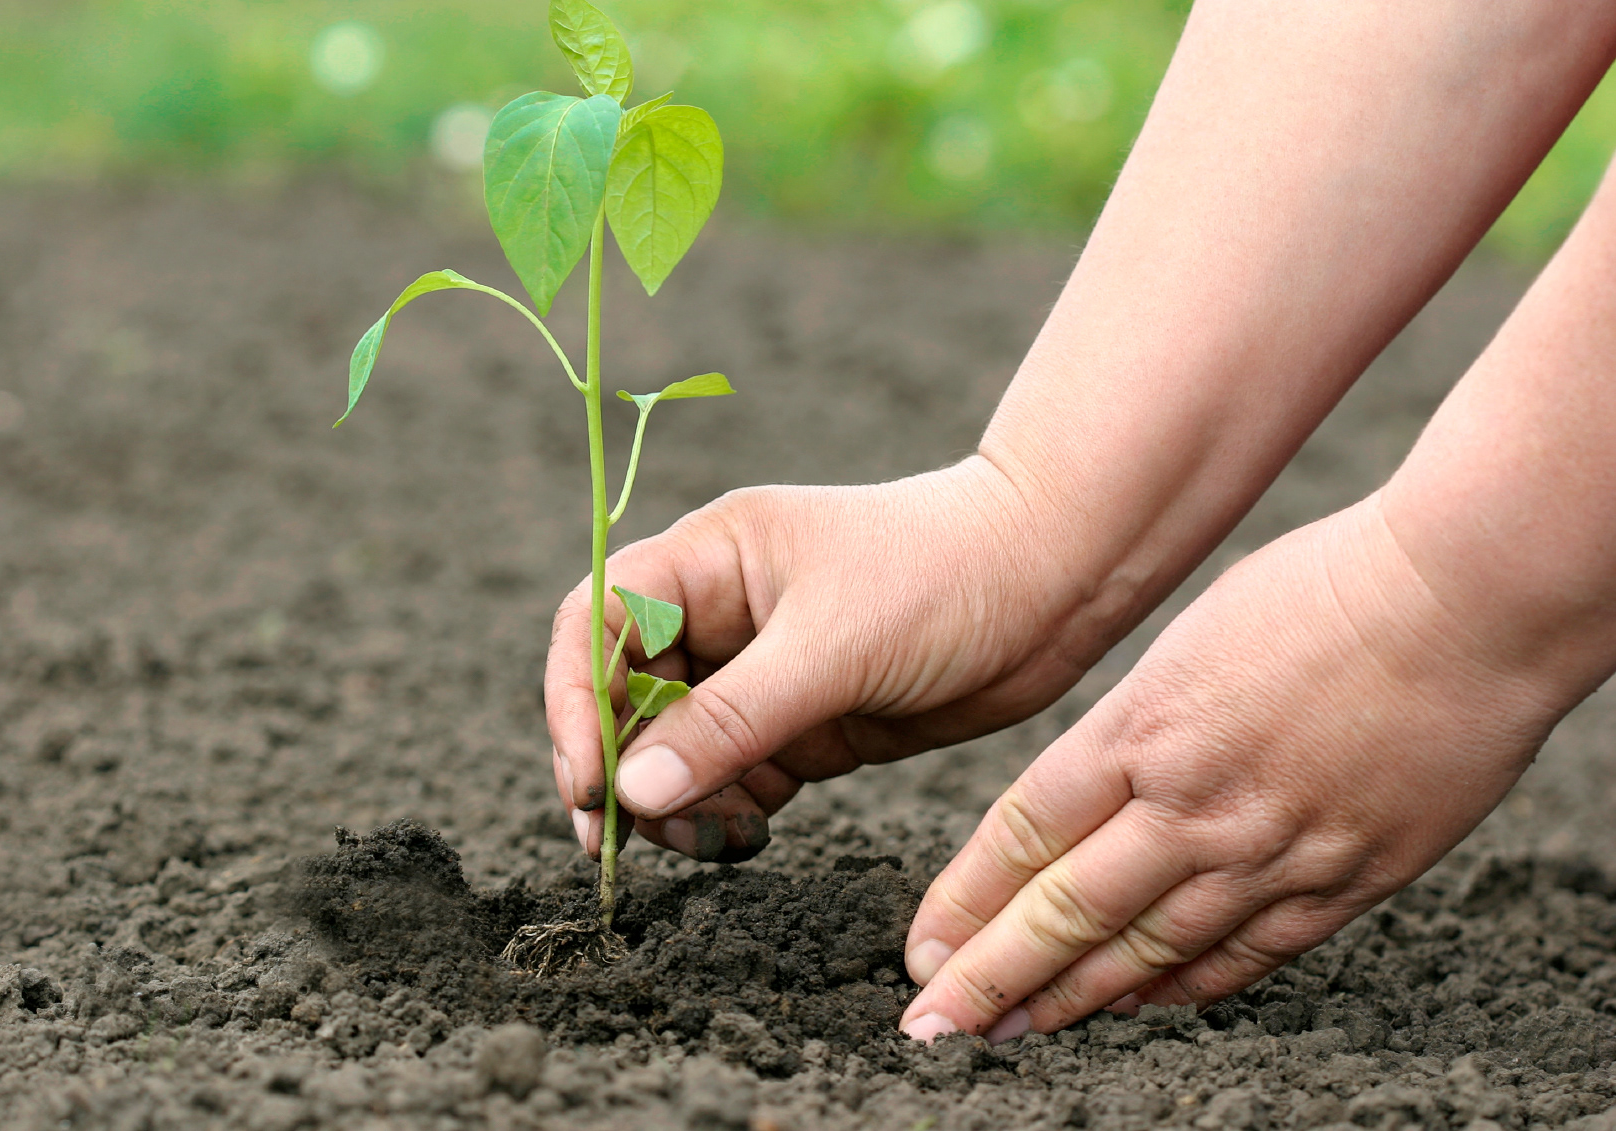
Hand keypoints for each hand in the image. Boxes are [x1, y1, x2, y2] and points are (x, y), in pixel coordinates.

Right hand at [545, 455, 1129, 860]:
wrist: (1054, 583)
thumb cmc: (943, 576)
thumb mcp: (831, 646)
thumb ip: (730, 721)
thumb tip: (629, 792)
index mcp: (709, 560)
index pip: (598, 620)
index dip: (574, 699)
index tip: (590, 780)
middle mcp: (722, 614)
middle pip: (626, 695)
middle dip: (623, 767)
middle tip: (627, 838)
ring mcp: (763, 673)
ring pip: (677, 749)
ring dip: (676, 802)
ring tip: (711, 838)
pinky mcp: (806, 723)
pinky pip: (735, 778)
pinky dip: (728, 813)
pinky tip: (750, 835)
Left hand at [899, 498, 1571, 1041]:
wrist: (1462, 602)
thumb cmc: (1317, 593)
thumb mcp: (1187, 643)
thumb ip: (1134, 729)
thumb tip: (1088, 792)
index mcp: (1140, 729)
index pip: (1022, 836)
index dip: (964, 904)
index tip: (921, 951)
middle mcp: (1192, 803)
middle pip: (1068, 910)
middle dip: (993, 978)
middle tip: (934, 1027)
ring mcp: (1270, 849)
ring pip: (1151, 949)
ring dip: (1077, 999)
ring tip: (1018, 1034)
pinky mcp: (1344, 879)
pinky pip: (1247, 954)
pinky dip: (1186, 988)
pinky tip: (1143, 1008)